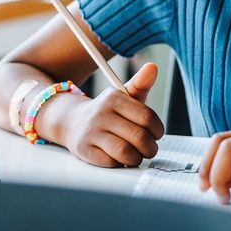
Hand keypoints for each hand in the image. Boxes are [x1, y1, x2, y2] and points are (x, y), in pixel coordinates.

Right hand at [44, 63, 164, 167]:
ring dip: (137, 158)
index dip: (157, 130)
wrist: (72, 121)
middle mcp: (101, 113)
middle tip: (149, 149)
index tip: (156, 134)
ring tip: (137, 155)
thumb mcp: (123, 97)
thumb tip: (153, 67)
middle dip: (150, 148)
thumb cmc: (107, 112)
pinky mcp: (84, 150)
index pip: (147, 117)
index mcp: (114, 98)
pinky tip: (120, 158)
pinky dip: (120, 163)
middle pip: (139, 137)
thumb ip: (141, 84)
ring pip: (125, 152)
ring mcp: (91, 132)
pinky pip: (111, 163)